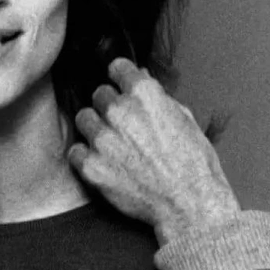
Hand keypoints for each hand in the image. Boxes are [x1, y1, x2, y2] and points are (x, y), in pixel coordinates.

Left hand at [68, 57, 240, 245]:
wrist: (188, 203)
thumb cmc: (193, 160)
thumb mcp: (184, 117)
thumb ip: (157, 96)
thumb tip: (142, 79)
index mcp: (145, 94)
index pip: (117, 67)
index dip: (121, 76)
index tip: (121, 84)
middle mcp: (120, 111)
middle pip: (99, 93)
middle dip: (110, 105)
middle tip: (122, 122)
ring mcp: (103, 139)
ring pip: (84, 118)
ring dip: (96, 127)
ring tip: (111, 142)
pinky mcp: (92, 166)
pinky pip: (76, 151)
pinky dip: (86, 155)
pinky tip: (103, 162)